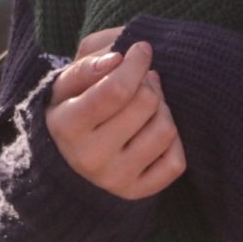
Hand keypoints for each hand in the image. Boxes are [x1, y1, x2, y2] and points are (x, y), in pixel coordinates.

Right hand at [46, 37, 186, 199]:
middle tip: (140, 82)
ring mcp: (114, 179)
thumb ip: (90, 61)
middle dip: (148, 83)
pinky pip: (176, 162)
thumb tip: (118, 59)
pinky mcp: (137, 192)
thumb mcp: (68, 79)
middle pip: (146, 103)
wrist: (67, 156)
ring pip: (165, 130)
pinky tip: (153, 132)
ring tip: (146, 107)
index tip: (141, 49)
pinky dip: (173, 142)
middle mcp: (89, 158)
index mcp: (67, 125)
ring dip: (162, 109)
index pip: (116, 89)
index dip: (136, 63)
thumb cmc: (74, 105)